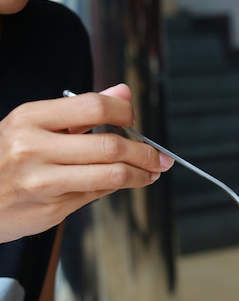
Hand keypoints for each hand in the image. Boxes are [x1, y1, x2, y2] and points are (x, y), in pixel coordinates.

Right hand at [0, 83, 173, 242]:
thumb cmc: (4, 156)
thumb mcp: (33, 123)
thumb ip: (81, 109)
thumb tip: (123, 92)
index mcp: (31, 119)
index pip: (93, 107)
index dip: (124, 112)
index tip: (134, 118)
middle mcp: (36, 149)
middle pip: (110, 146)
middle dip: (145, 152)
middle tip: (160, 156)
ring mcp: (44, 182)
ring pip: (111, 175)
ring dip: (141, 174)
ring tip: (152, 172)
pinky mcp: (52, 209)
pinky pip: (97, 193)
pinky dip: (117, 186)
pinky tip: (125, 181)